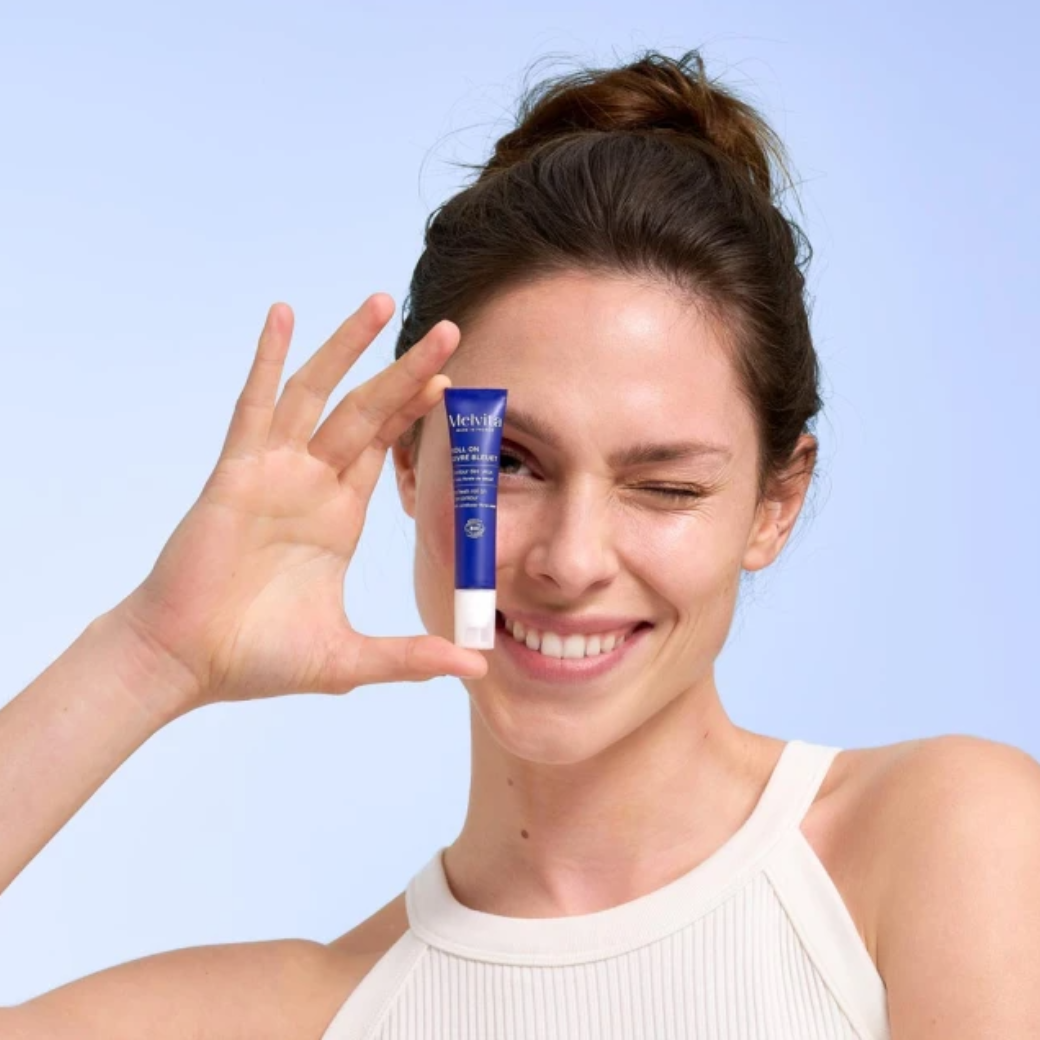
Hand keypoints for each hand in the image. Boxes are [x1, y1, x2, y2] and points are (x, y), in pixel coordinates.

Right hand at [111, 294, 486, 717]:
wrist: (186, 662)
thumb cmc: (259, 659)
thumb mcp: (349, 659)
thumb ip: (411, 658)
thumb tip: (476, 668)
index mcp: (339, 517)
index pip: (386, 448)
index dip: (417, 413)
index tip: (452, 381)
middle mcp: (311, 485)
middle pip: (367, 411)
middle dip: (406, 371)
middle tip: (449, 329)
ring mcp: (273, 473)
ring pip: (317, 394)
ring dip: (348, 347)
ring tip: (382, 302)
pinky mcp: (234, 474)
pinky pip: (255, 406)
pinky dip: (269, 360)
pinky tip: (284, 314)